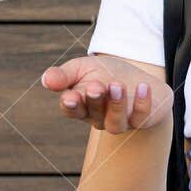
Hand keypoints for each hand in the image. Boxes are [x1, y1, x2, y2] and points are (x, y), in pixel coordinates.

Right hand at [42, 54, 171, 132]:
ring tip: (117, 85)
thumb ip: (64, 74)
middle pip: (93, 114)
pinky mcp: (141, 119)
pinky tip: (143, 87)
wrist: (136, 77)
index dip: (70, 105)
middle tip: (96, 86)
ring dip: (116, 105)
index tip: (70, 96)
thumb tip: (47, 80)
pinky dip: (142, 104)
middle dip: (94, 100)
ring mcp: (120, 121)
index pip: (71, 109)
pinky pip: (141, 117)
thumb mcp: (83, 68)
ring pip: (115, 123)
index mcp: (81, 105)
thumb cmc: (105, 73)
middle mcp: (99, 118)